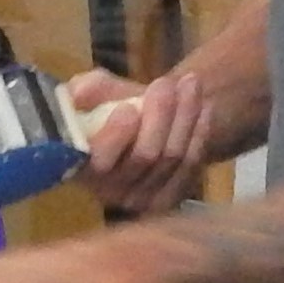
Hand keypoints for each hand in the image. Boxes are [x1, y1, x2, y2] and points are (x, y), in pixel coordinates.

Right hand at [72, 65, 217, 214]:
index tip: (128, 108)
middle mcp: (110, 192)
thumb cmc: (116, 110)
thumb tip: (79, 92)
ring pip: (172, 156)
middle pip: (144, 155)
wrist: (151, 128)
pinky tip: (204, 108)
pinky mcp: (171, 199)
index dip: (115, 136)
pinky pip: (191, 164)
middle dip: (159, 115)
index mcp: (81, 168)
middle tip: (165, 83)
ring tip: (191, 83)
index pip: (98, 161)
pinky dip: (200, 132)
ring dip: (185, 115)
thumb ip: (88, 89)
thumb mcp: (99, 94)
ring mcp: (143, 199)